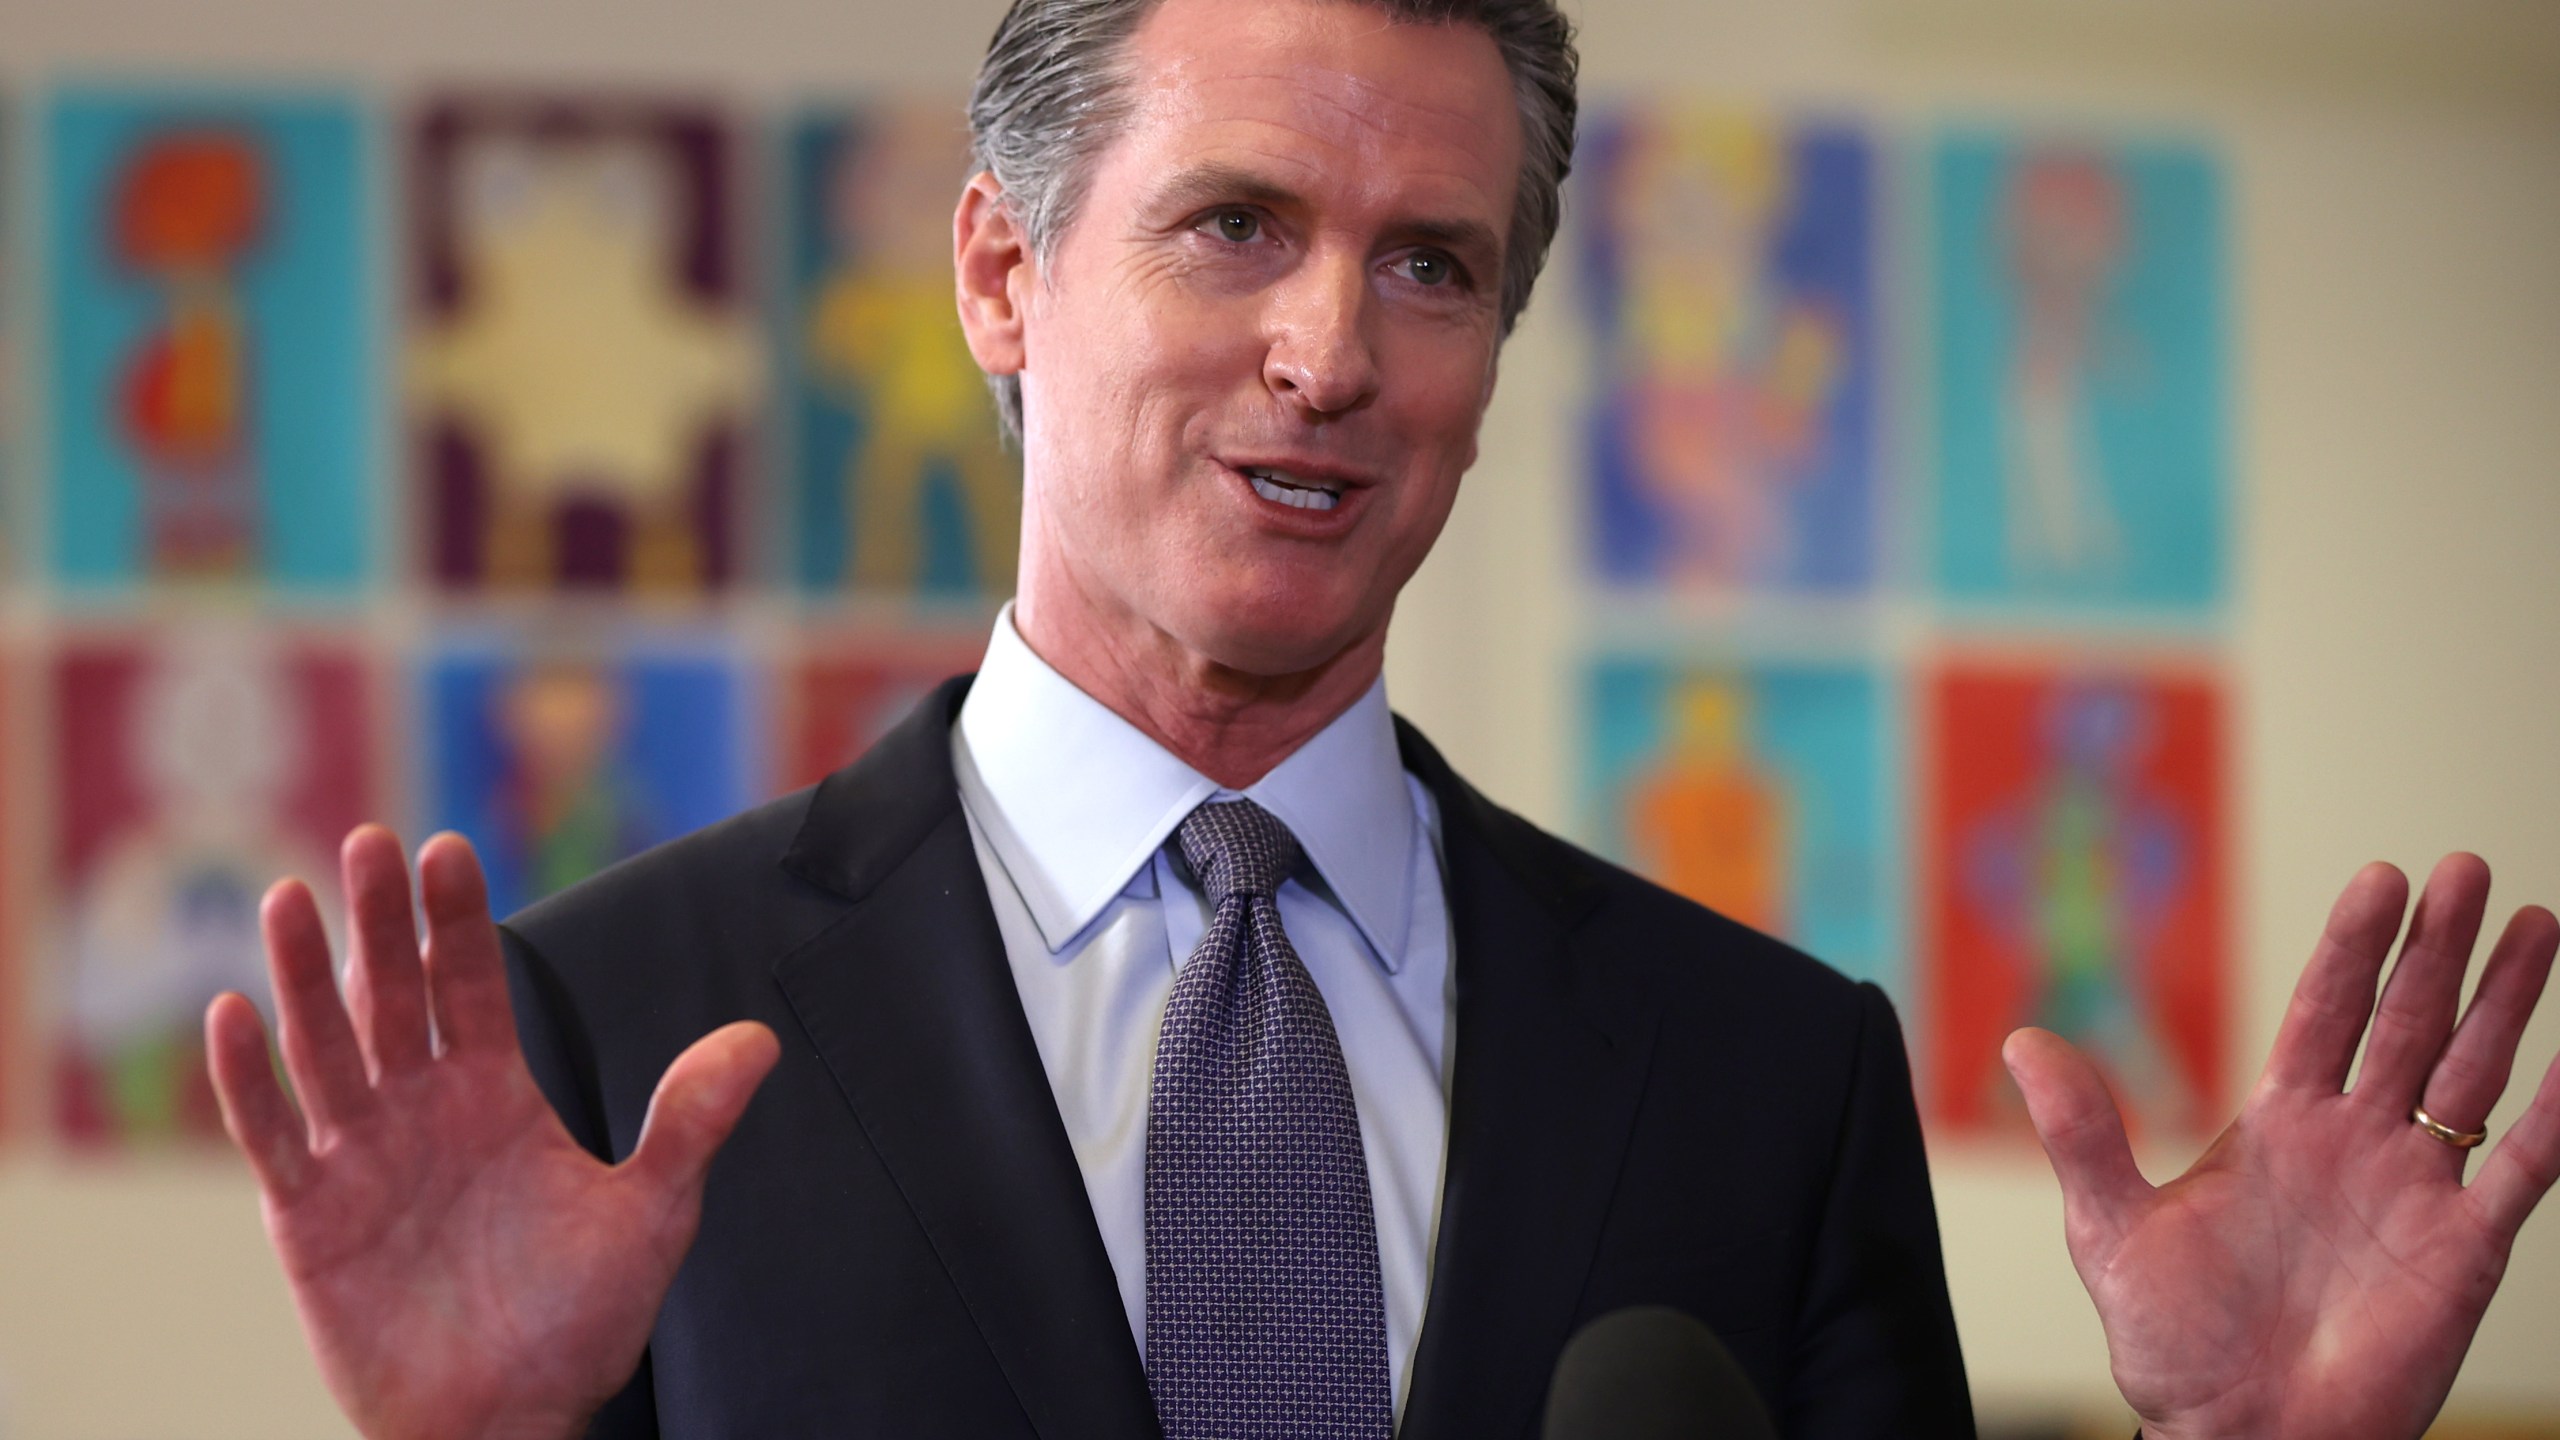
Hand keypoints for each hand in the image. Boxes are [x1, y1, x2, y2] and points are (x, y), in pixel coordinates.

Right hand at [205, 826, 779, 1439]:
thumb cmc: (575, 1321)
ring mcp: (360, 1156)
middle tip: (370, 841)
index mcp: (494, 1094)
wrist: (509, 1418)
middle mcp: (420, 1108)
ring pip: (324, 1047)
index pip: (470, 984)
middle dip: (379, 920)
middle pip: (392, 995)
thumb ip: (691, 1122)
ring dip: (304, 974)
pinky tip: (235, 1012)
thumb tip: (760, 1040)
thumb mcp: (650, 1214)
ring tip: (291, 896)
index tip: (450, 850)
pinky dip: (248, 1078)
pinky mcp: (309, 1215)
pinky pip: (272, 1134)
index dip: (457, 920)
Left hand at [2006, 853, 2559, 1439]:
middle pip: (2404, 1023)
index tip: (2380, 877)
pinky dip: (2554, 1118)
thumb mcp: (2110, 1230)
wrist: (2238, 1437)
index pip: (2323, 1011)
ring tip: (2535, 923)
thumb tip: (2023, 1041)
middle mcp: (2353, 1143)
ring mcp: (2413, 1190)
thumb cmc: (2172, 1344)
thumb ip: (2083, 1133)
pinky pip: (2519, 1171)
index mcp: (2277, 1125)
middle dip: (2436, 947)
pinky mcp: (2461, 1249)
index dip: (2353, 946)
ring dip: (2503, 1002)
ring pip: (2468, 1074)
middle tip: (2466, 869)